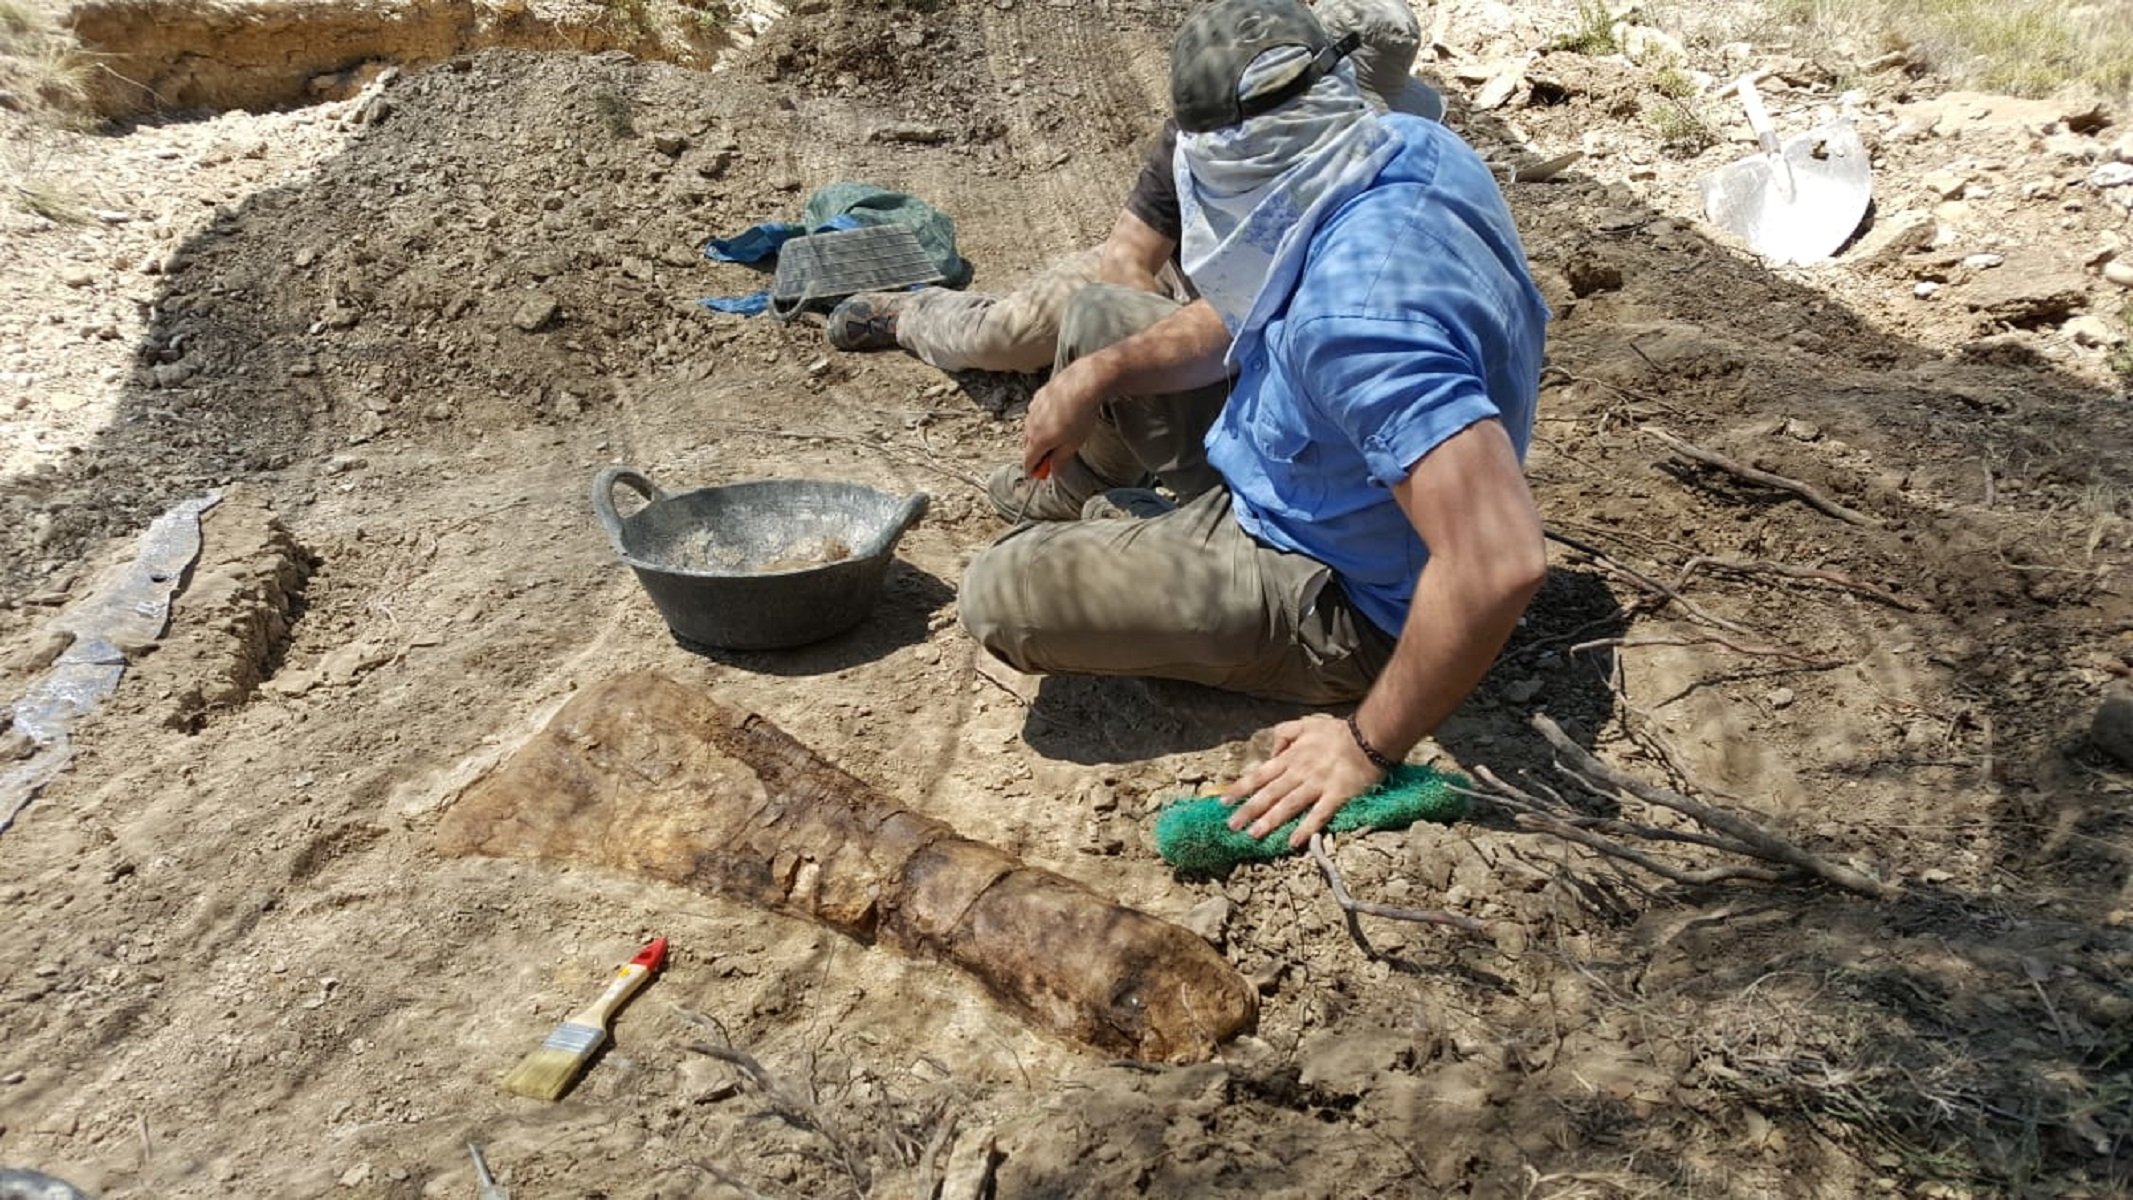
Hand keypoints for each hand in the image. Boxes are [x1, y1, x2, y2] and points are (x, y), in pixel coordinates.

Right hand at [1022, 357, 1105, 474]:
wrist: (1083, 383)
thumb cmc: (1080, 416)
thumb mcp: (1073, 444)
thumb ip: (1060, 460)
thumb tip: (1054, 472)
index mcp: (1037, 441)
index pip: (1028, 462)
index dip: (1033, 471)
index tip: (1040, 474)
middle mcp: (1030, 425)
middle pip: (1028, 446)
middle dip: (1037, 453)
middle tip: (1051, 457)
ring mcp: (1033, 409)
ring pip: (1031, 428)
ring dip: (1039, 436)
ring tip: (1055, 436)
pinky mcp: (1039, 396)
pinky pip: (1036, 413)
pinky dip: (1042, 420)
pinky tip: (1056, 417)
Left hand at [1220, 714, 1385, 847]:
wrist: (1370, 736)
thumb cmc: (1338, 732)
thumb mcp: (1305, 724)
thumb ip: (1284, 734)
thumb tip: (1272, 753)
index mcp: (1291, 757)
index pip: (1260, 775)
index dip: (1241, 788)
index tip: (1224, 802)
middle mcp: (1300, 772)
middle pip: (1270, 793)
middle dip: (1249, 810)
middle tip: (1231, 825)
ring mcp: (1318, 784)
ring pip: (1289, 804)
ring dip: (1270, 820)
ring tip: (1254, 835)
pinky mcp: (1337, 795)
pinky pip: (1319, 814)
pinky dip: (1306, 828)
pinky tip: (1293, 841)